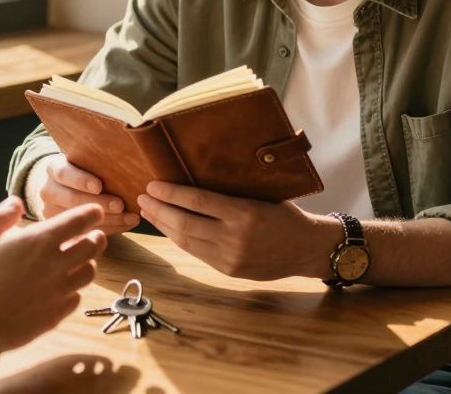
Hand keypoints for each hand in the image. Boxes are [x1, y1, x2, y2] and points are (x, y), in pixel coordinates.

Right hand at [0, 198, 107, 392]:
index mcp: (40, 241)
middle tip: (94, 235)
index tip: (95, 212)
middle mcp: (57, 265)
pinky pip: (75, 299)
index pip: (78, 221)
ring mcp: (59, 292)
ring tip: (82, 261)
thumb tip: (16, 203)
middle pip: (92, 248)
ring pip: (89, 274)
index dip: (91, 214)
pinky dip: (74, 290)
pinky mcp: (55, 315)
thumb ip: (0, 217)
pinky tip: (64, 289)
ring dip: (88, 263)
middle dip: (97, 237)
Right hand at [27, 154, 139, 233]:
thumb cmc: (81, 170)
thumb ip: (97, 162)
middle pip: (71, 199)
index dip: (80, 180)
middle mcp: (48, 191)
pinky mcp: (62, 230)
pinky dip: (109, 229)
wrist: (60, 187)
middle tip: (120, 205)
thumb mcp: (82, 161)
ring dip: (108, 220)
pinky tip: (126, 224)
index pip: (63, 173)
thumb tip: (127, 162)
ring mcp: (51, 212)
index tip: (99, 186)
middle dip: (98, 203)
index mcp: (53, 169)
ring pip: (79, 219)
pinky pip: (85, 233)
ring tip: (130, 218)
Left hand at [138, 181, 333, 280]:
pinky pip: (196, 253)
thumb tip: (192, 179)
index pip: (197, 200)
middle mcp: (234, 237)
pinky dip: (179, 239)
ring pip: (186, 241)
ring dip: (163, 226)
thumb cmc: (285, 214)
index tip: (152, 184)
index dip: (170, 193)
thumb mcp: (261, 195)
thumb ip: (230, 194)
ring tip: (149, 212)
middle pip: (184, 223)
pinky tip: (168, 229)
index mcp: (244, 212)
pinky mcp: (229, 271)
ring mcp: (230, 257)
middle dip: (159, 210)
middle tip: (142, 198)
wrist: (308, 249)